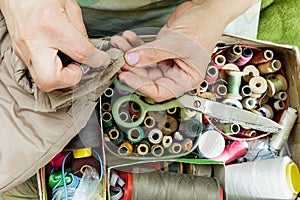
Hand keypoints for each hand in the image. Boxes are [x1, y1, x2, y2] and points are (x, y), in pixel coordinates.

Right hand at [0, 0, 110, 91]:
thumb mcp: (69, 7)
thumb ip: (82, 33)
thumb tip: (91, 52)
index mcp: (51, 26)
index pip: (80, 52)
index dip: (96, 59)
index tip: (101, 59)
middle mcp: (35, 41)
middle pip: (50, 80)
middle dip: (69, 79)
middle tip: (77, 68)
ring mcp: (24, 51)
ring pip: (43, 82)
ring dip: (61, 77)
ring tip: (67, 62)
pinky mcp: (21, 55)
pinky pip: (39, 73)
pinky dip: (52, 70)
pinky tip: (57, 58)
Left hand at [111, 0, 258, 101]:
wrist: (205, 8)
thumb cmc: (204, 27)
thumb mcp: (177, 43)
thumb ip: (153, 53)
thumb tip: (131, 60)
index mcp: (185, 79)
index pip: (160, 91)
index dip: (141, 86)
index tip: (126, 76)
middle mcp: (176, 72)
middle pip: (148, 77)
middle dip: (132, 67)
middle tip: (119, 58)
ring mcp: (167, 61)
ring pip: (143, 63)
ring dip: (130, 54)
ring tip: (119, 44)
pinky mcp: (161, 50)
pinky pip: (144, 51)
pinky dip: (134, 45)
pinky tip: (128, 38)